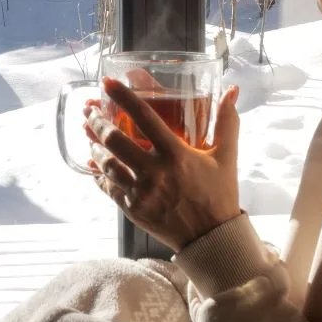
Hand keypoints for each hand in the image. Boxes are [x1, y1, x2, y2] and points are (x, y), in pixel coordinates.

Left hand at [84, 77, 242, 250]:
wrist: (211, 238)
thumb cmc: (219, 194)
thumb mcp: (226, 156)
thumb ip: (226, 122)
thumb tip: (232, 91)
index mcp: (176, 154)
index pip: (144, 117)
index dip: (123, 97)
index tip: (107, 83)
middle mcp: (155, 172)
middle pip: (115, 140)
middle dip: (97, 121)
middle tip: (89, 110)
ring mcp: (141, 192)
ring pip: (107, 164)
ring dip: (95, 147)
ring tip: (90, 136)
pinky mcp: (133, 210)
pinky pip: (108, 188)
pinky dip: (99, 174)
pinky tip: (96, 165)